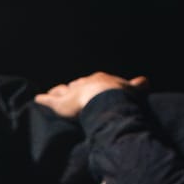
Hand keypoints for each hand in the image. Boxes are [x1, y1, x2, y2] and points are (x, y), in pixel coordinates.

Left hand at [33, 72, 148, 118]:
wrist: (105, 98)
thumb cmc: (119, 95)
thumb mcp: (130, 90)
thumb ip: (136, 86)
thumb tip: (146, 81)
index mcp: (99, 80)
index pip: (93, 82)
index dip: (91, 86)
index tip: (90, 88)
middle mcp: (83, 83)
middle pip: (76, 85)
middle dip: (74, 88)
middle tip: (70, 92)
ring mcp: (70, 92)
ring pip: (61, 90)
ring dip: (58, 92)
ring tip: (53, 94)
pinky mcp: (59, 103)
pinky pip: (48, 100)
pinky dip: (43, 100)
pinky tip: (37, 99)